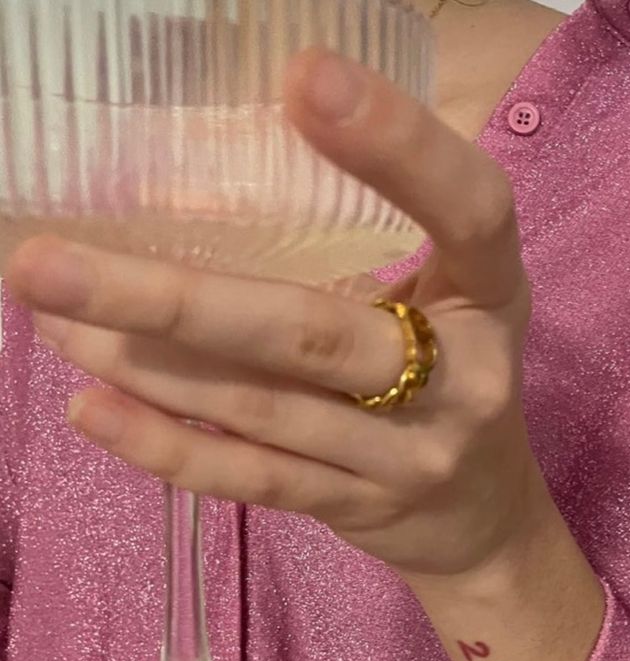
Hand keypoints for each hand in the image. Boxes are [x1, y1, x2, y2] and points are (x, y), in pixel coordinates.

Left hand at [6, 47, 543, 583]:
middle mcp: (462, 379)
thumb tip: (198, 185)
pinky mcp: (359, 510)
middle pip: (312, 335)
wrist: (485, 521)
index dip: (399, 148)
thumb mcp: (448, 297)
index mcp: (490, 295)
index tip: (302, 78)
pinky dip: (168, 447)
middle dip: (173, 298)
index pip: (469, 211)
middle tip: (47, 264)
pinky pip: (253, 481)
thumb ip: (366, 248)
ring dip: (146, 366)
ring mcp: (409, 456)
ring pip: (262, 408)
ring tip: (52, 318)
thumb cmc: (452, 379)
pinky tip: (94, 410)